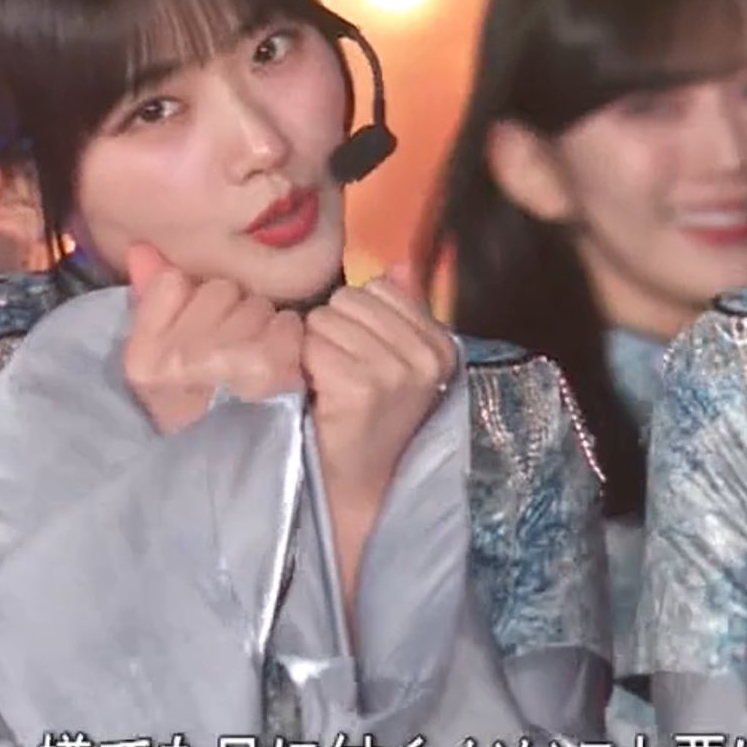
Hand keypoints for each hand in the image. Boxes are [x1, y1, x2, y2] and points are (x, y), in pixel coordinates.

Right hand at [119, 243, 303, 433]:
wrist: (244, 467)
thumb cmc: (204, 408)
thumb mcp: (166, 356)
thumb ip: (153, 298)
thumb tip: (143, 248)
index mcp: (141, 356)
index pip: (172, 280)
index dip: (194, 299)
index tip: (198, 334)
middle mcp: (174, 360)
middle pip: (220, 290)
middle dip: (233, 314)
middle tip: (235, 352)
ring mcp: (219, 363)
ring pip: (255, 304)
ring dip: (264, 327)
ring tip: (259, 359)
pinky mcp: (265, 369)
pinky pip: (285, 322)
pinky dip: (290, 339)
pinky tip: (282, 364)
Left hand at [302, 263, 458, 507]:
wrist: (358, 484)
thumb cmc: (371, 418)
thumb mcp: (397, 361)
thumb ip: (400, 310)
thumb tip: (400, 262)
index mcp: (441, 345)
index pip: (379, 288)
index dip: (356, 318)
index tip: (362, 356)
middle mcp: (425, 356)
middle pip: (348, 300)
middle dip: (333, 330)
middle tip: (340, 372)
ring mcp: (396, 372)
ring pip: (325, 320)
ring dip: (315, 349)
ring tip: (329, 383)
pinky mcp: (362, 388)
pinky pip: (312, 346)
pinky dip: (305, 367)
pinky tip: (319, 394)